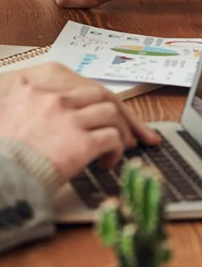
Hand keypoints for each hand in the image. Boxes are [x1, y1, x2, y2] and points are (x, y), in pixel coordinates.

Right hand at [0, 66, 159, 181]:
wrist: (1, 178)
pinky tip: (107, 162)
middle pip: (101, 95)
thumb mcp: (11, 118)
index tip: (103, 112)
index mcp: (34, 91)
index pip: (77, 87)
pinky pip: (112, 138)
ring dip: (119, 130)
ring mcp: (70, 120)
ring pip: (112, 113)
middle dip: (117, 113)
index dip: (95, 100)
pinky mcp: (82, 142)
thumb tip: (61, 115)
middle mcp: (54, 100)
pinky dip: (116, 149)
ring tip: (117, 146)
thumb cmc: (3, 157)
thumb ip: (34, 107)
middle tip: (125, 128)